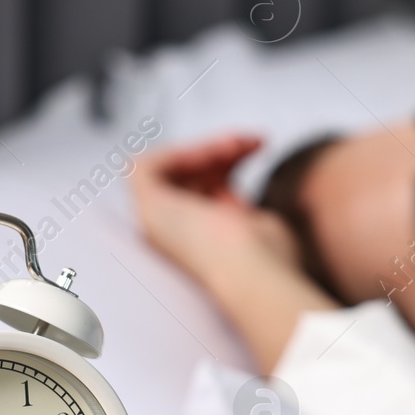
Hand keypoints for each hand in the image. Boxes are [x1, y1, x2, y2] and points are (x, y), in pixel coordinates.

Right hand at [131, 134, 336, 370]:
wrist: (253, 272)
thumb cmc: (268, 258)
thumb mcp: (262, 226)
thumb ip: (246, 213)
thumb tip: (245, 204)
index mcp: (202, 242)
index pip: (206, 191)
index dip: (230, 162)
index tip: (261, 145)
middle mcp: (173, 235)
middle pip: (187, 177)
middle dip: (221, 150)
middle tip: (256, 141)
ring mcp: (156, 223)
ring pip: (168, 169)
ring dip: (206, 148)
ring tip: (241, 144)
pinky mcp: (146, 207)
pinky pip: (149, 165)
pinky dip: (183, 152)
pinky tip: (217, 152)